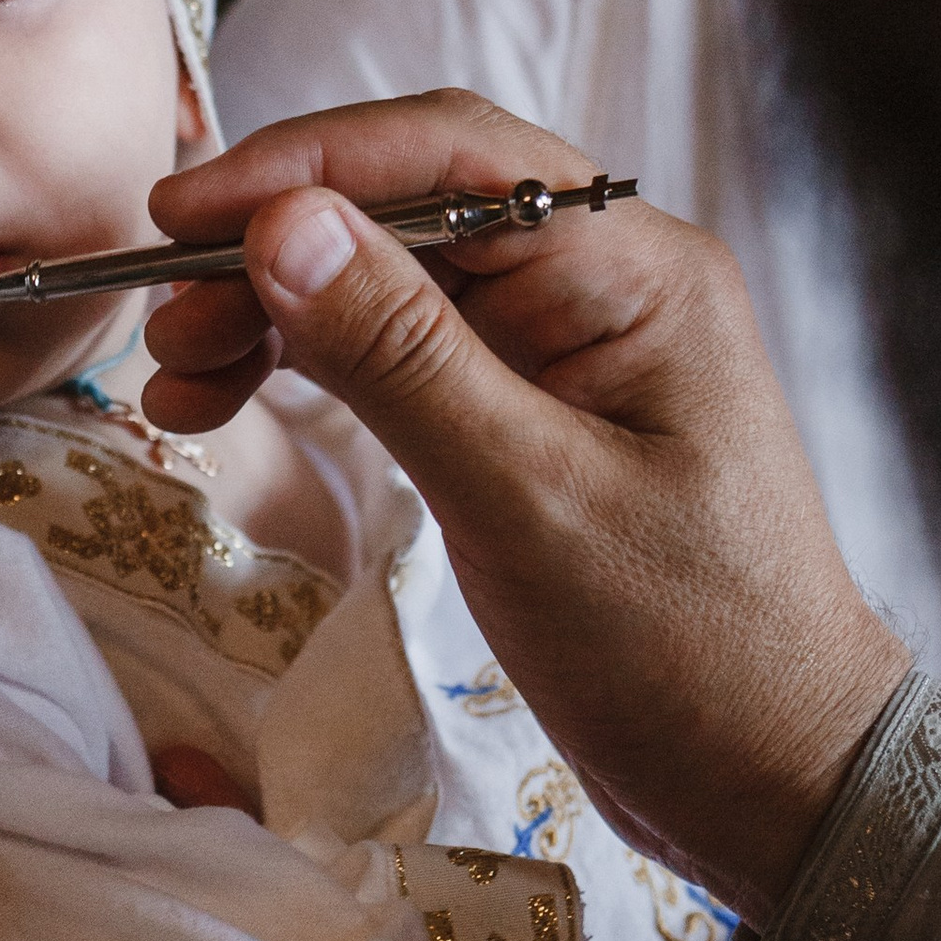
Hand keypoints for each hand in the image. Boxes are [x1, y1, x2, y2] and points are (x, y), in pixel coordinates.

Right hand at [141, 90, 909, 921]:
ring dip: (279, 311)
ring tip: (179, 379)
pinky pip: (407, 353)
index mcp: (636, 269)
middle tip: (163, 318)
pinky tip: (235, 401)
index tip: (180, 212)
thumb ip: (404, 357)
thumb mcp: (527, 501)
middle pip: (409, 206)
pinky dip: (316, 369)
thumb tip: (283, 223)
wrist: (778, 783)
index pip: (449, 157)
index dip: (302, 167)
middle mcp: (607, 281)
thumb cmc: (688, 650)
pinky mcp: (536, 414)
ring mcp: (571, 348)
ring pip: (393, 281)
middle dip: (272, 246)